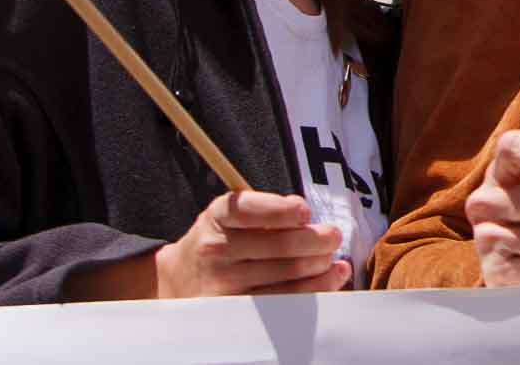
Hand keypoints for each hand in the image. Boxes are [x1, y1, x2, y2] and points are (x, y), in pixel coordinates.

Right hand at [152, 191, 346, 296]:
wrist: (183, 277)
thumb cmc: (224, 238)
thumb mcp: (234, 214)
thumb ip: (267, 208)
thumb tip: (300, 210)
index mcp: (219, 216)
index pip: (248, 210)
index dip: (280, 211)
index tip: (305, 211)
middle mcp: (217, 249)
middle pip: (277, 247)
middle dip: (314, 241)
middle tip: (333, 236)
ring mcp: (224, 283)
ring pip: (285, 277)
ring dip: (319, 267)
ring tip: (335, 261)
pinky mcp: (234, 310)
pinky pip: (282, 301)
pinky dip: (313, 290)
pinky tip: (330, 278)